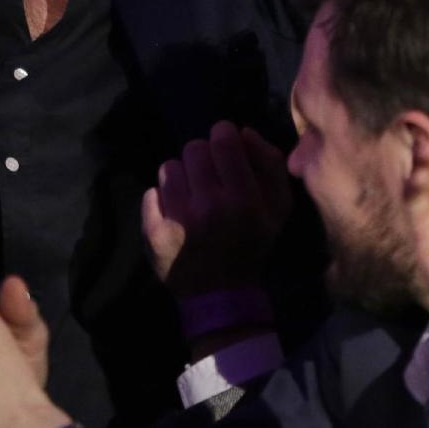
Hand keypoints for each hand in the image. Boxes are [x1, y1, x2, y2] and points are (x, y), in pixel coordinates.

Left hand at [141, 122, 291, 295]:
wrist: (222, 296)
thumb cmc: (252, 244)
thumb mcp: (278, 207)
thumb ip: (270, 163)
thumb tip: (242, 131)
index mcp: (244, 199)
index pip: (223, 139)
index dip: (223, 137)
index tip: (225, 151)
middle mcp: (210, 206)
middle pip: (193, 148)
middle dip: (202, 160)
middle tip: (209, 180)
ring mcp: (178, 220)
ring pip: (169, 167)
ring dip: (181, 179)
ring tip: (191, 199)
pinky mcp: (154, 233)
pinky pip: (150, 193)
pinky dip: (161, 202)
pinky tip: (175, 216)